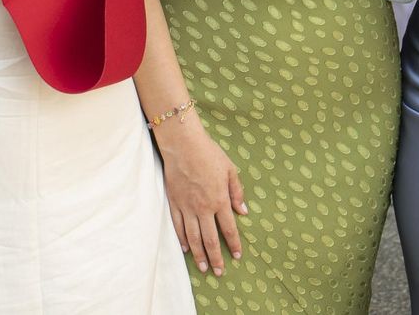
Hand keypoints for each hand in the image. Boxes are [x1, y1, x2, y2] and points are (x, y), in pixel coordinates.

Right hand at [156, 117, 245, 276]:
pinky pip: (178, 226)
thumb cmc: (209, 154)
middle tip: (219, 272)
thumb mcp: (230, 170)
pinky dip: (182, 240)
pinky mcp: (174, 203)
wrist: (183, 145)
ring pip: (193, 237)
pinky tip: (186, 249)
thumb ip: (237, 192)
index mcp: (219, 200)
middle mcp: (203, 208)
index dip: (234, 244)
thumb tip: (243, 211)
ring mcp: (187, 207)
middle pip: (210, 239)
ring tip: (203, 268)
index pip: (228, 228)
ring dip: (199, 254)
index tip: (237, 256)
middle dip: (216, 258)